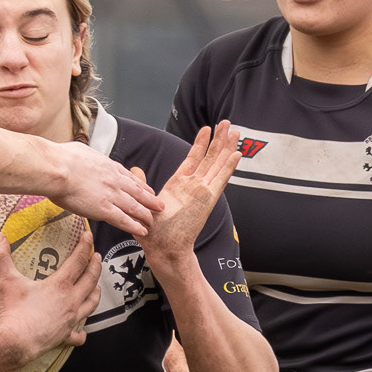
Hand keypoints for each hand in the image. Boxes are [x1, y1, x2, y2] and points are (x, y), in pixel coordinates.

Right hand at [0, 226, 99, 364]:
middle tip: (97, 257)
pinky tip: (82, 330)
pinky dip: (82, 332)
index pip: (78, 260)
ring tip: (96, 286)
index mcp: (60, 285)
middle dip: (95, 266)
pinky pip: (79, 334)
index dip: (85, 246)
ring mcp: (71, 319)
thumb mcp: (8, 281)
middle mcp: (70, 301)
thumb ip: (3, 257)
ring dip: (96, 292)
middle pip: (90, 280)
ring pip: (91, 304)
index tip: (88, 236)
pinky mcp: (66, 335)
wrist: (16, 342)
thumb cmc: (15, 312)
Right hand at [52, 141, 161, 236]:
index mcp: (108, 166)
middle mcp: (114, 180)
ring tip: (153, 221)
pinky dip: (134, 226)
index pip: (129, 177)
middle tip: (159, 206)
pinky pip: (123, 220)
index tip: (147, 190)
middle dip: (150, 200)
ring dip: (145, 214)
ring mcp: (111, 195)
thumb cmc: (62, 159)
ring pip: (134, 206)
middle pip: (137, 192)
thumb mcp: (81, 151)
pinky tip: (141, 230)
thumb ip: (86, 157)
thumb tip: (81, 155)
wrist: (57, 168)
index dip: (140, 185)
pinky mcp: (104, 209)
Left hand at [140, 122, 240, 266]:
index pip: (193, 159)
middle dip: (218, 139)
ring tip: (235, 131)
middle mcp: (193, 186)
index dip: (200, 143)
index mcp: (179, 185)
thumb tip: (135, 169)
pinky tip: (237, 153)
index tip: (206, 128)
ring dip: (227, 147)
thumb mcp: (145, 200)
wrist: (163, 248)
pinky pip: (221, 179)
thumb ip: (142, 182)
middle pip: (209, 158)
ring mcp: (203, 192)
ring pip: (218, 164)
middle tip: (227, 123)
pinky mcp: (208, 198)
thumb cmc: (154, 231)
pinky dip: (229, 166)